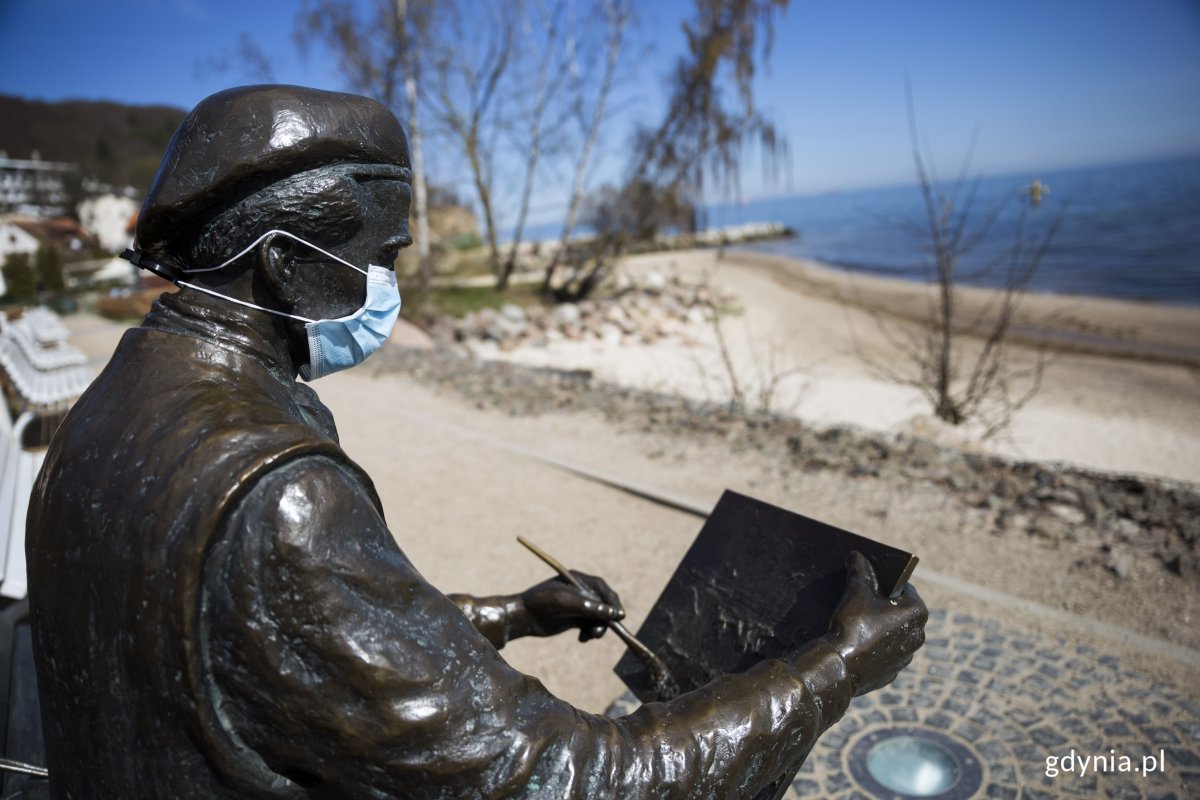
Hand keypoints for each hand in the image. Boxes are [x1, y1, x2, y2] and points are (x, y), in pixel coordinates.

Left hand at [515, 571, 624, 641]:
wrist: (521, 617)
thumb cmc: (541, 603)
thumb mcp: (566, 603)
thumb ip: (590, 607)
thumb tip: (614, 613)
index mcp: (578, 580)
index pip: (602, 588)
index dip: (612, 601)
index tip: (619, 615)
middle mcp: (580, 591)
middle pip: (603, 603)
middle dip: (605, 617)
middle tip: (600, 632)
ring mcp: (577, 605)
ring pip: (598, 616)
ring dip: (598, 627)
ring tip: (590, 637)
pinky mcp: (574, 618)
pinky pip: (590, 625)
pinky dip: (590, 633)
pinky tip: (582, 639)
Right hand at [824, 552, 926, 695]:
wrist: (839, 665)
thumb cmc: (852, 625)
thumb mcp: (855, 591)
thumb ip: (859, 571)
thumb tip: (856, 555)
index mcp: (917, 612)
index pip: (905, 588)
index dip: (887, 583)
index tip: (872, 583)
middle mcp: (919, 635)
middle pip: (902, 611)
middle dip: (886, 605)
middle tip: (864, 600)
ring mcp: (907, 656)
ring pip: (896, 633)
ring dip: (883, 626)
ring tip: (860, 622)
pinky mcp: (894, 671)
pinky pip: (888, 653)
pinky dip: (877, 646)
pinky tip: (860, 643)